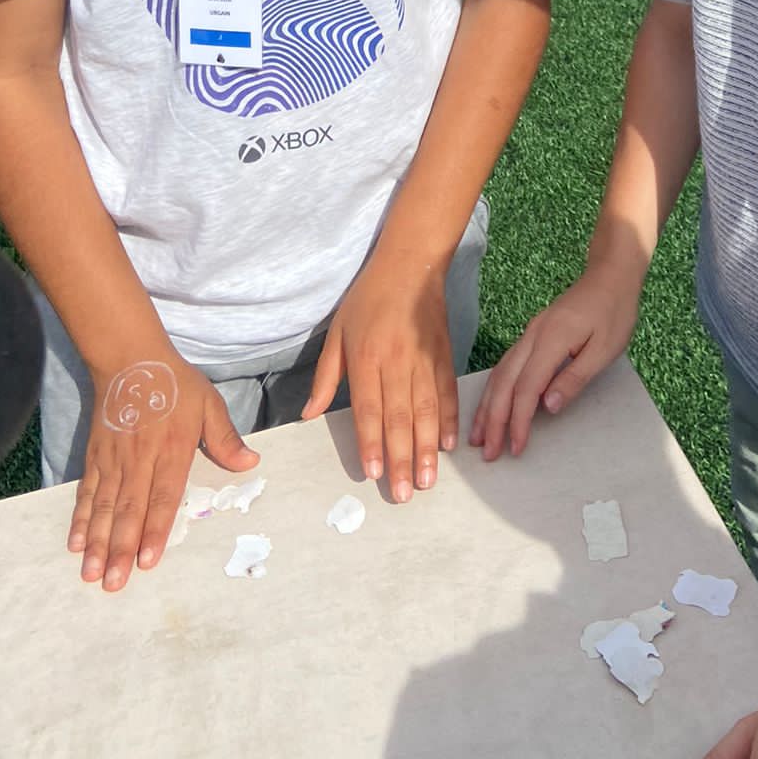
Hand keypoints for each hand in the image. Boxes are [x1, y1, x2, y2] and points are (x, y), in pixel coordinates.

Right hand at [69, 353, 257, 591]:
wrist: (129, 359)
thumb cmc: (175, 384)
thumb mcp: (208, 404)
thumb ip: (225, 438)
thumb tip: (250, 464)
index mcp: (171, 448)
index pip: (163, 497)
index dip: (155, 530)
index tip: (147, 562)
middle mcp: (139, 459)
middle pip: (129, 510)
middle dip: (120, 550)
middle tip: (113, 584)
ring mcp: (113, 459)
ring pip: (104, 507)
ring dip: (97, 543)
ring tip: (91, 574)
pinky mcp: (95, 457)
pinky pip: (87, 493)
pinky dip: (81, 519)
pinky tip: (75, 544)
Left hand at [302, 254, 457, 503]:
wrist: (411, 265)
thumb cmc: (367, 299)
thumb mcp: (337, 333)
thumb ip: (326, 377)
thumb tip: (307, 415)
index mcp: (366, 357)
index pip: (369, 409)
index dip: (371, 443)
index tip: (373, 474)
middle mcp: (397, 362)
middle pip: (400, 417)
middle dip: (402, 458)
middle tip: (405, 493)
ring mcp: (424, 359)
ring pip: (427, 411)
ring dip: (428, 448)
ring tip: (429, 479)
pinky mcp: (444, 355)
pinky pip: (448, 393)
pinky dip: (450, 420)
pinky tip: (449, 445)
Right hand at [469, 263, 640, 460]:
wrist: (611, 275)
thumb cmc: (614, 312)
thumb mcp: (605, 349)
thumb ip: (574, 378)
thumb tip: (547, 408)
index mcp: (551, 339)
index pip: (526, 388)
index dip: (518, 421)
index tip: (515, 448)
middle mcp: (533, 335)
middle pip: (504, 382)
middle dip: (493, 419)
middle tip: (487, 452)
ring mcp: (530, 333)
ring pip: (500, 372)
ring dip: (487, 405)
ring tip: (478, 435)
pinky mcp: (533, 334)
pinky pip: (507, 364)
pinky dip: (496, 388)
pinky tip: (491, 403)